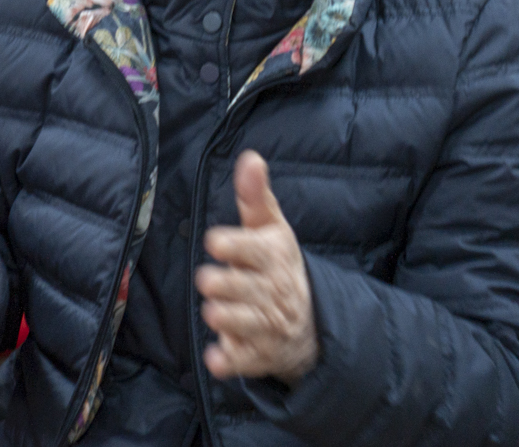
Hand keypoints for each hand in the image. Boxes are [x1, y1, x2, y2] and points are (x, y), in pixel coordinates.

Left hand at [197, 152, 317, 384]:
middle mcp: (271, 293)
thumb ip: (255, 196)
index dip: (236, 247)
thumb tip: (250, 157)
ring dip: (228, 320)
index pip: (255, 251)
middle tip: (207, 280)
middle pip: (248, 290)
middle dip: (228, 285)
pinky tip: (215, 360)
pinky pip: (243, 361)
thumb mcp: (271, 228)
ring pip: (246, 324)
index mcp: (272, 257)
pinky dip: (230, 362)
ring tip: (213, 313)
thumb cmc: (277, 265)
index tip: (215, 242)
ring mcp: (266, 326)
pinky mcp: (257, 356)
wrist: (311, 324)